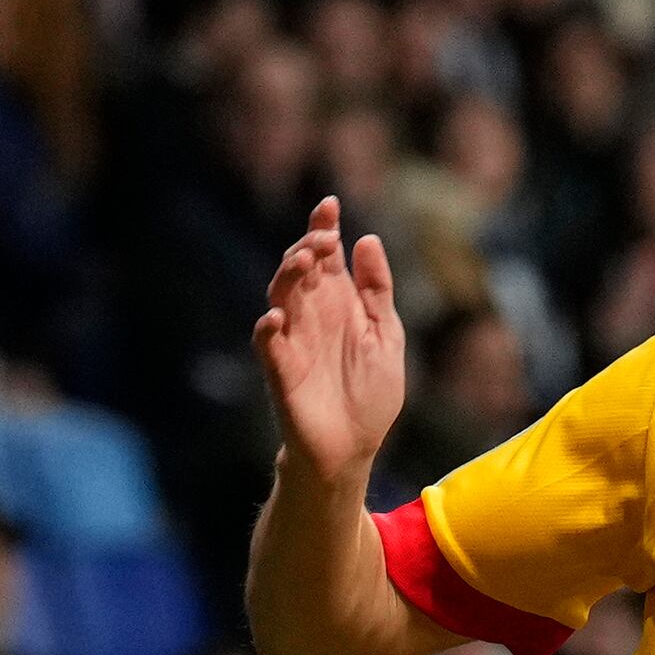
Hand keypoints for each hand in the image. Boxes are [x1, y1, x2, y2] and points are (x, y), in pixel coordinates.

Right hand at [252, 197, 404, 491]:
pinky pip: (267, 345)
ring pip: (280, 297)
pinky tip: (277, 318)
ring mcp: (293, 341)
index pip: (326, 257)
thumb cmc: (369, 394)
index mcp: (338, 303)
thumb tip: (367, 239)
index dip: (324, 229)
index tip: (330, 206)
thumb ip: (377, 291)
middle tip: (322, 240)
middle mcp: (311, 316)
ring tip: (303, 261)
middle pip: (300, 269)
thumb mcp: (387, 336)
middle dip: (307, 248)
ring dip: (288, 276)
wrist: (352, 448)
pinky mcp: (280, 372)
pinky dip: (268, 330)